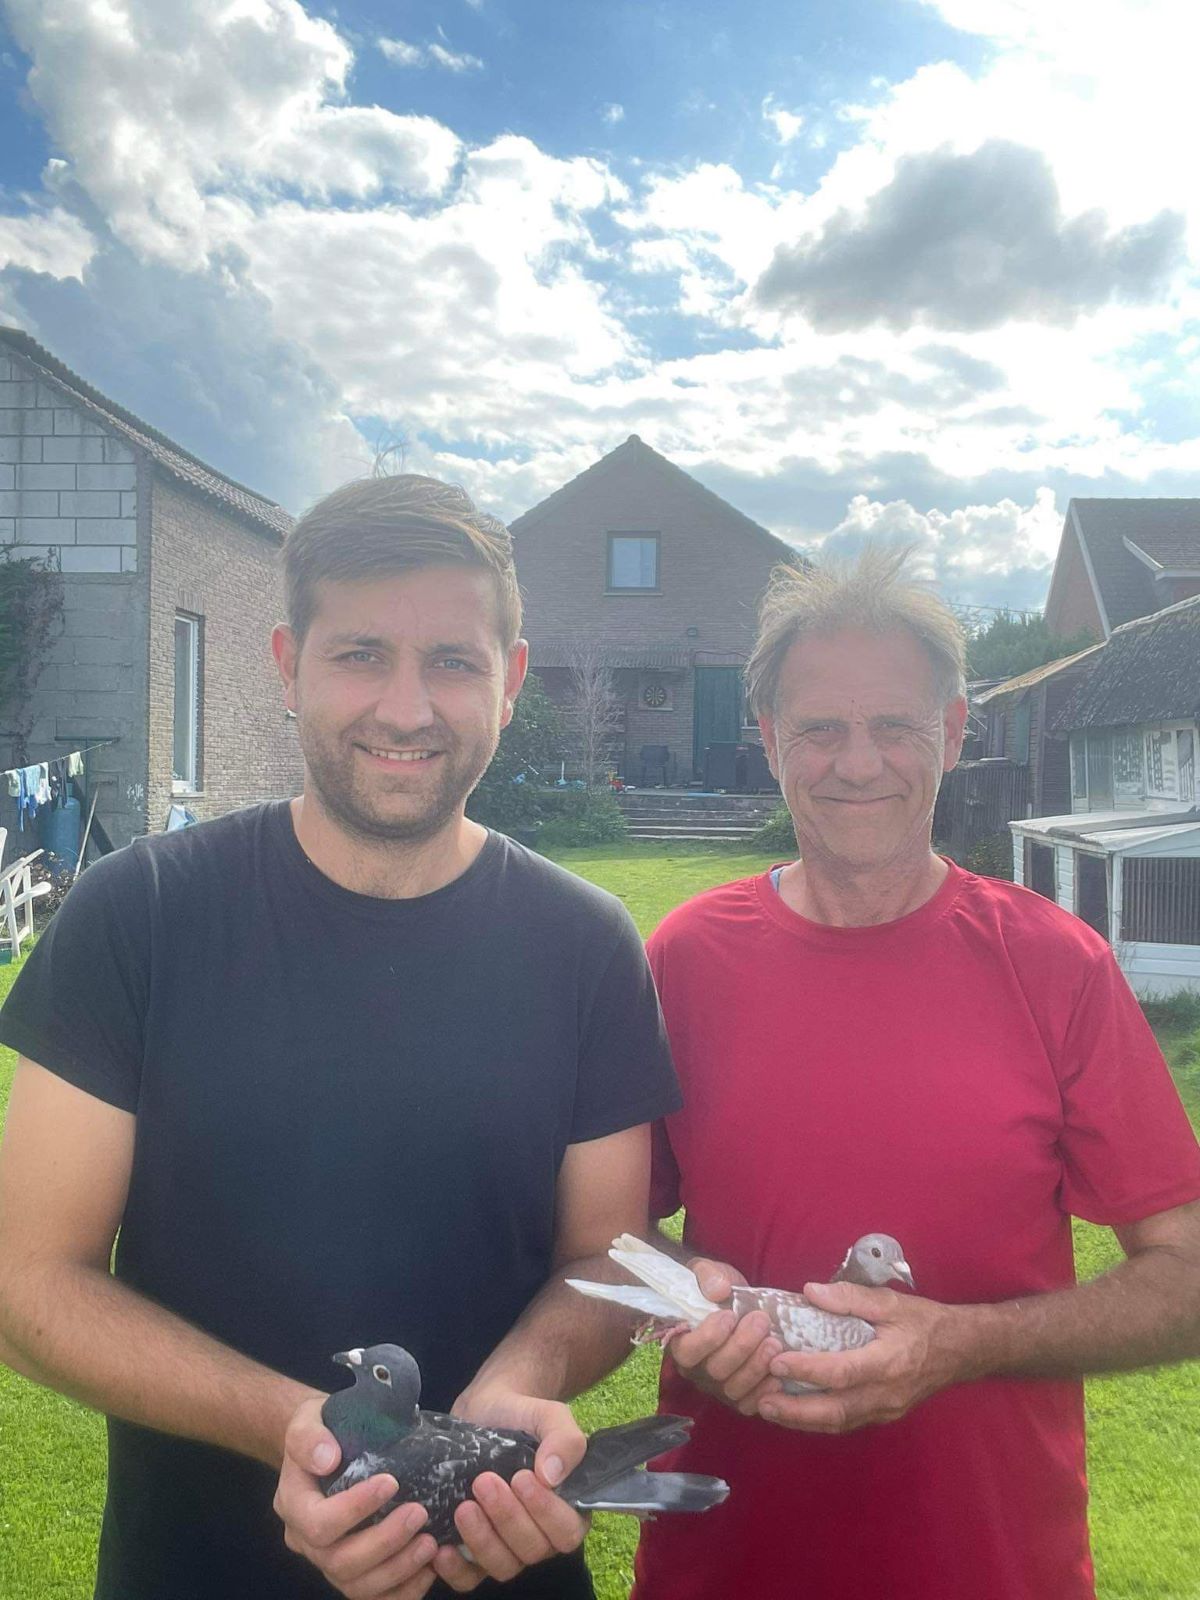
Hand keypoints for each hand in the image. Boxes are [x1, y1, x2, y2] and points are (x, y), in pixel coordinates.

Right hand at [273, 1395, 438, 1599]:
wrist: (323, 1449)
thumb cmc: (321, 1431)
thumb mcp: (308, 1420)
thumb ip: (310, 1437)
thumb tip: (327, 1458)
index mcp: (294, 1506)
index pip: (319, 1523)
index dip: (355, 1509)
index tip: (392, 1482)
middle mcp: (306, 1542)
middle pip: (339, 1562)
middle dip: (384, 1541)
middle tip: (420, 1513)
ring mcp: (327, 1562)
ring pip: (357, 1587)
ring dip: (398, 1569)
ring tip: (431, 1542)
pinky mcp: (352, 1572)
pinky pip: (373, 1598)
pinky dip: (402, 1591)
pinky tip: (429, 1569)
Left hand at [432, 1389, 589, 1593]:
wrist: (485, 1407)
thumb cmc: (522, 1413)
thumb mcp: (548, 1415)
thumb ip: (564, 1440)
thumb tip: (552, 1475)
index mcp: (566, 1507)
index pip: (566, 1531)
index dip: (546, 1512)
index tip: (521, 1477)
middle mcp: (540, 1534)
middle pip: (532, 1550)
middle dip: (507, 1519)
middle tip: (484, 1482)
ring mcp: (507, 1545)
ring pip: (503, 1566)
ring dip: (482, 1541)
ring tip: (463, 1507)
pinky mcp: (474, 1549)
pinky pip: (470, 1578)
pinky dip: (456, 1571)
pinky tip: (441, 1549)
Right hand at [666, 1256, 784, 1417]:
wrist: (737, 1302)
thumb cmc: (717, 1288)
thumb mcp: (709, 1272)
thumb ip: (708, 1276)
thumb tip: (718, 1291)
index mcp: (682, 1342)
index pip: (687, 1351)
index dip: (708, 1338)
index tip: (729, 1315)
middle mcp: (697, 1370)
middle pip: (715, 1371)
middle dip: (741, 1347)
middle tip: (761, 1321)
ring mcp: (718, 1387)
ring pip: (734, 1390)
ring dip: (756, 1367)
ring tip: (774, 1343)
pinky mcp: (740, 1396)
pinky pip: (749, 1405)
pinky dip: (764, 1392)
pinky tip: (778, 1374)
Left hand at [757, 1280, 958, 1433]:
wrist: (962, 1350)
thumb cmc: (926, 1322)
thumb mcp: (891, 1301)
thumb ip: (850, 1297)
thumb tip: (810, 1291)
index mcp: (889, 1362)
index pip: (841, 1372)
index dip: (807, 1369)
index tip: (776, 1360)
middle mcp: (886, 1393)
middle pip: (835, 1410)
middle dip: (795, 1410)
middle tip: (761, 1401)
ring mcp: (886, 1410)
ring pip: (839, 1423)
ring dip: (802, 1420)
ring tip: (769, 1409)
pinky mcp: (885, 1415)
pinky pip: (848, 1422)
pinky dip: (819, 1420)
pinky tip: (797, 1411)